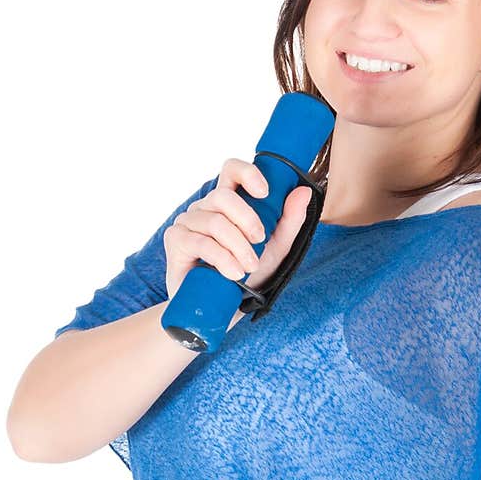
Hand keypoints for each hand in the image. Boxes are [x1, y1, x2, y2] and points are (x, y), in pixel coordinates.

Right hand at [164, 157, 312, 298]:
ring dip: (238, 247)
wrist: (221, 309)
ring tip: (248, 268)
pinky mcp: (175, 240)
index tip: (265, 193)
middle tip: (260, 241)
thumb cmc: (247, 276)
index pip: (232, 170)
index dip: (247, 173)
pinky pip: (200, 242)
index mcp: (228, 203)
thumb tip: (304, 191)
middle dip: (247, 219)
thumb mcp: (276, 249)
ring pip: (215, 222)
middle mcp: (206, 207)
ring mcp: (188, 221)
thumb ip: (289, 221)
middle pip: (223, 196)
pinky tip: (233, 274)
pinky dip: (222, 259)